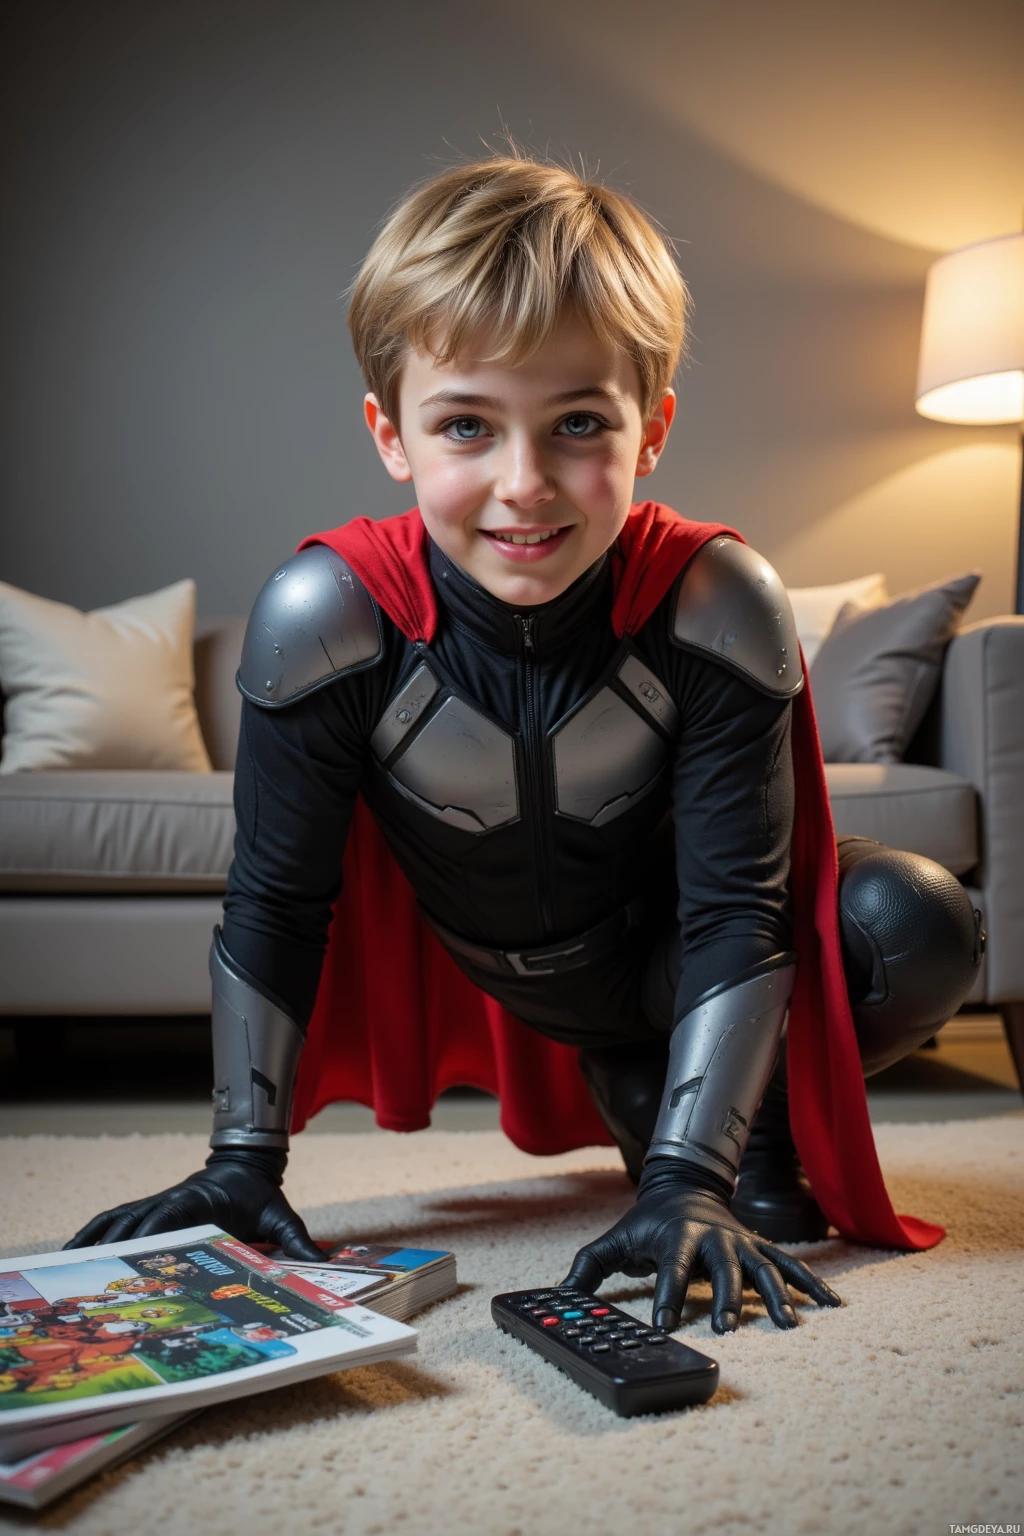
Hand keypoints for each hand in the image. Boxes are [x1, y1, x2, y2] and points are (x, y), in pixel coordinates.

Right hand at [63, 1150, 322, 1261]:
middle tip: (89, 1280)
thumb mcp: (280, 1216)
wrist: (247, 1166)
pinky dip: (93, 1233)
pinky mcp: (150, 1209)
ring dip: (93, 1242)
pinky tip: (72, 1252)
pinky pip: (115, 1219)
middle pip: (135, 1224)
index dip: (148, 1237)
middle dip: (113, 1250)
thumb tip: (321, 1264)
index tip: (130, 1257)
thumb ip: (297, 1241)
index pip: (168, 1219)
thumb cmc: (260, 1195)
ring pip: (118, 1221)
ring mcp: (156, 1204)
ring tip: (65, 1270)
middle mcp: (170, 1201)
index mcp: (197, 1202)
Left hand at [562, 1166, 841, 1332]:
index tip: (662, 1324)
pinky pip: (792, 1267)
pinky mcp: (761, 1250)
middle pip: (723, 1268)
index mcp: (676, 1235)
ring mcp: (742, 1244)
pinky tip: (833, 1307)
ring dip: (775, 1296)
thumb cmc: (646, 1222)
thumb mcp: (615, 1238)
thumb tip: (561, 1298)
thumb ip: (588, 1267)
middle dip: (724, 1297)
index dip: (665, 1295)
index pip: (670, 1267)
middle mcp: (714, 1238)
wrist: (684, 1186)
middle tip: (724, 1328)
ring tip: (786, 1325)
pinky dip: (813, 1285)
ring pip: (762, 1269)